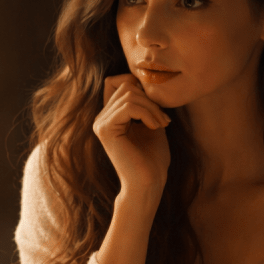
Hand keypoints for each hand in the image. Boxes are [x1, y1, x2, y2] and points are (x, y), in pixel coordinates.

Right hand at [94, 74, 170, 204]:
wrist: (148, 183)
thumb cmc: (153, 159)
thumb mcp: (151, 123)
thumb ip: (145, 103)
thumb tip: (146, 80)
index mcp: (110, 116)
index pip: (117, 81)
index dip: (138, 85)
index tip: (156, 108)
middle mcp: (101, 118)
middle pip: (125, 85)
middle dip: (150, 98)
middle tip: (164, 120)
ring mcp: (100, 124)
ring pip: (128, 94)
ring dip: (152, 107)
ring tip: (161, 124)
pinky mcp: (105, 130)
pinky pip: (128, 107)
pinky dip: (147, 113)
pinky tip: (154, 127)